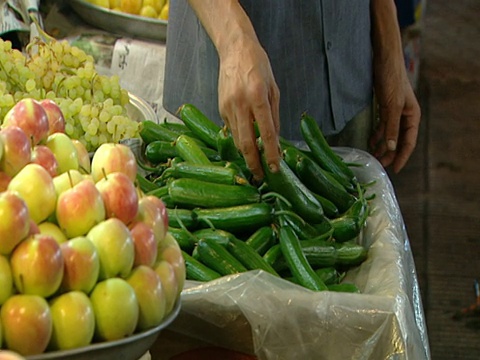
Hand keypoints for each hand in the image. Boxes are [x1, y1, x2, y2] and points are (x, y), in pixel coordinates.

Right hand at [218, 35, 280, 180]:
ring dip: (246, 154)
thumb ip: (274, 116)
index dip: (270, 153)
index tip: (275, 167)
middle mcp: (241, 104)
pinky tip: (247, 143)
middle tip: (260, 176)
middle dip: (253, 163)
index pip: (266, 132)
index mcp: (258, 97)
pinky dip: (240, 139)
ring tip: (255, 164)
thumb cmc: (258, 66)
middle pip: (245, 142)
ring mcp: (227, 107)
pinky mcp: (220, 109)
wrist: (234, 50)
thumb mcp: (274, 89)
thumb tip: (275, 141)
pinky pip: (231, 130)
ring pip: (236, 139)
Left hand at [369, 55, 420, 172]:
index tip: (393, 169)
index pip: (408, 141)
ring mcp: (395, 110)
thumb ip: (391, 127)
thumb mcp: (391, 106)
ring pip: (389, 133)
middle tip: (379, 165)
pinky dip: (377, 134)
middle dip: (390, 153)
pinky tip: (370, 141)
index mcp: (412, 116)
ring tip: (373, 156)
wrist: (384, 58)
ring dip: (382, 145)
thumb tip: (390, 147)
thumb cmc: (391, 79)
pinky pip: (382, 125)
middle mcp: (405, 115)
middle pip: (398, 139)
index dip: (401, 156)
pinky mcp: (385, 106)